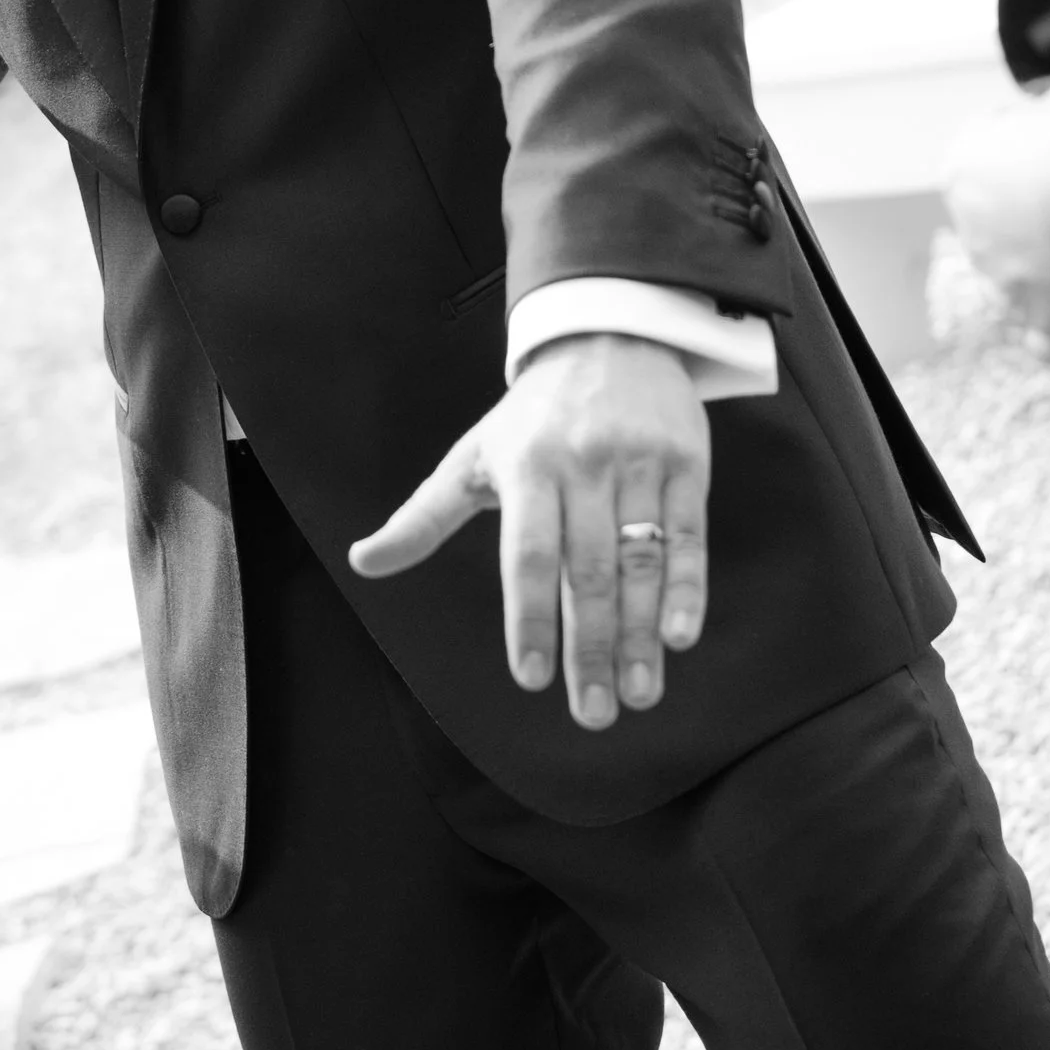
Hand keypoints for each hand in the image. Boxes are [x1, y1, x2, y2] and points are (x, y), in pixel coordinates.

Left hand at [347, 332, 709, 727]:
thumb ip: (422, 518)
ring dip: (640, 635)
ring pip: (640, 562)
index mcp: (526, 467)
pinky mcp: (687, 463)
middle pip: (588, 570)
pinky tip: (680, 637)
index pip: (528, 555)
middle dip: (591, 648)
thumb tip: (361, 562)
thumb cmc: (530, 416)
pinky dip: (687, 588)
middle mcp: (583, 465)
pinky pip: (689, 536)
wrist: (607, 334)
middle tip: (594, 714)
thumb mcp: (471, 457)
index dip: (532, 618)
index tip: (532, 679)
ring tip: (639, 694)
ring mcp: (639, 463)